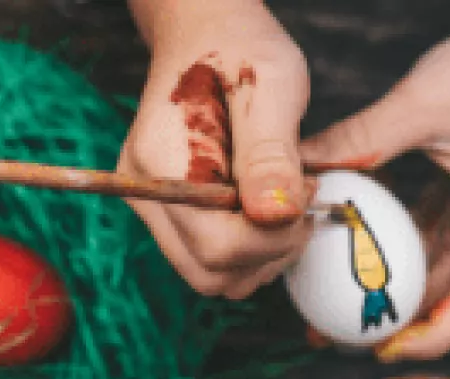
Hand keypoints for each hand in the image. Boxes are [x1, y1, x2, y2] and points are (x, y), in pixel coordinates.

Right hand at [119, 0, 313, 298]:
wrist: (206, 31)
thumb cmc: (242, 49)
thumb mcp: (271, 88)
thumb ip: (271, 154)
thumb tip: (275, 216)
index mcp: (161, 162)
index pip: (217, 248)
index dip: (273, 237)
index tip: (305, 193)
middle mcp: (144, 191)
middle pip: (210, 273)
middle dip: (269, 252)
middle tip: (300, 201)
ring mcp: (152, 204)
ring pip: (211, 275)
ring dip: (262, 255)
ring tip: (285, 199)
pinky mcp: (167, 211)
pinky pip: (210, 257)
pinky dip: (249, 247)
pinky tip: (268, 204)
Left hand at [300, 0, 449, 360]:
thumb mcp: (421, 103)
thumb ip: (362, 140)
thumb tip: (300, 167)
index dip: (432, 335)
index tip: (383, 348)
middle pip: (446, 294)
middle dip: (395, 322)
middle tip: (333, 332)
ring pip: (430, 266)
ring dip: (388, 286)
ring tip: (329, 301)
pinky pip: (422, 230)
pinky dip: (388, 243)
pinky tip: (345, 245)